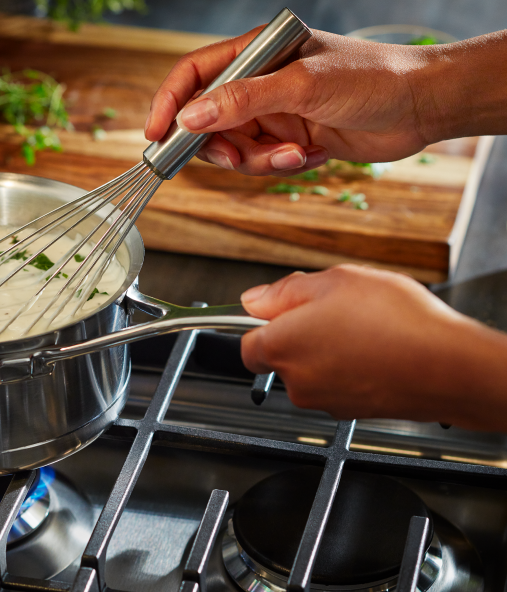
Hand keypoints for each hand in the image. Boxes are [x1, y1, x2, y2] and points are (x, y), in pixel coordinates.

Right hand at [145, 28, 506, 175]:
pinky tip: (308, 155)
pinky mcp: (289, 139)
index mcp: (257, 53)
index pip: (195, 74)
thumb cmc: (370, 78)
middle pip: (208, 120)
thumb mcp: (301, 85)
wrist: (420, 106)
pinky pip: (262, 162)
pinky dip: (278, 166)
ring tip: (293, 154)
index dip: (170, 102)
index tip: (155, 135)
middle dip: (220, 145)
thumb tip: (190, 118)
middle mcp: (259, 83)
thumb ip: (242, 101)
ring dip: (257, 160)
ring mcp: (273, 113)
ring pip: (234, 148)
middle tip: (235, 157)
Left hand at [239, 265, 506, 431]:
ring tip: (364, 328)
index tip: (280, 312)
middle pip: (281, 356)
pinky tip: (377, 349)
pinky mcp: (351, 413)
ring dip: (327, 350)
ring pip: (311, 370)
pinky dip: (349, 368)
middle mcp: (296, 382)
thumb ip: (284, 291)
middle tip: (334, 310)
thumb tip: (253, 300)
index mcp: (281, 347)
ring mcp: (324, 401)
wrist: (449, 367)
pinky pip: (338, 384)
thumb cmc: (395, 322)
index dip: (262, 325)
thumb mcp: (334, 281)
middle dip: (300, 333)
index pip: (246, 344)